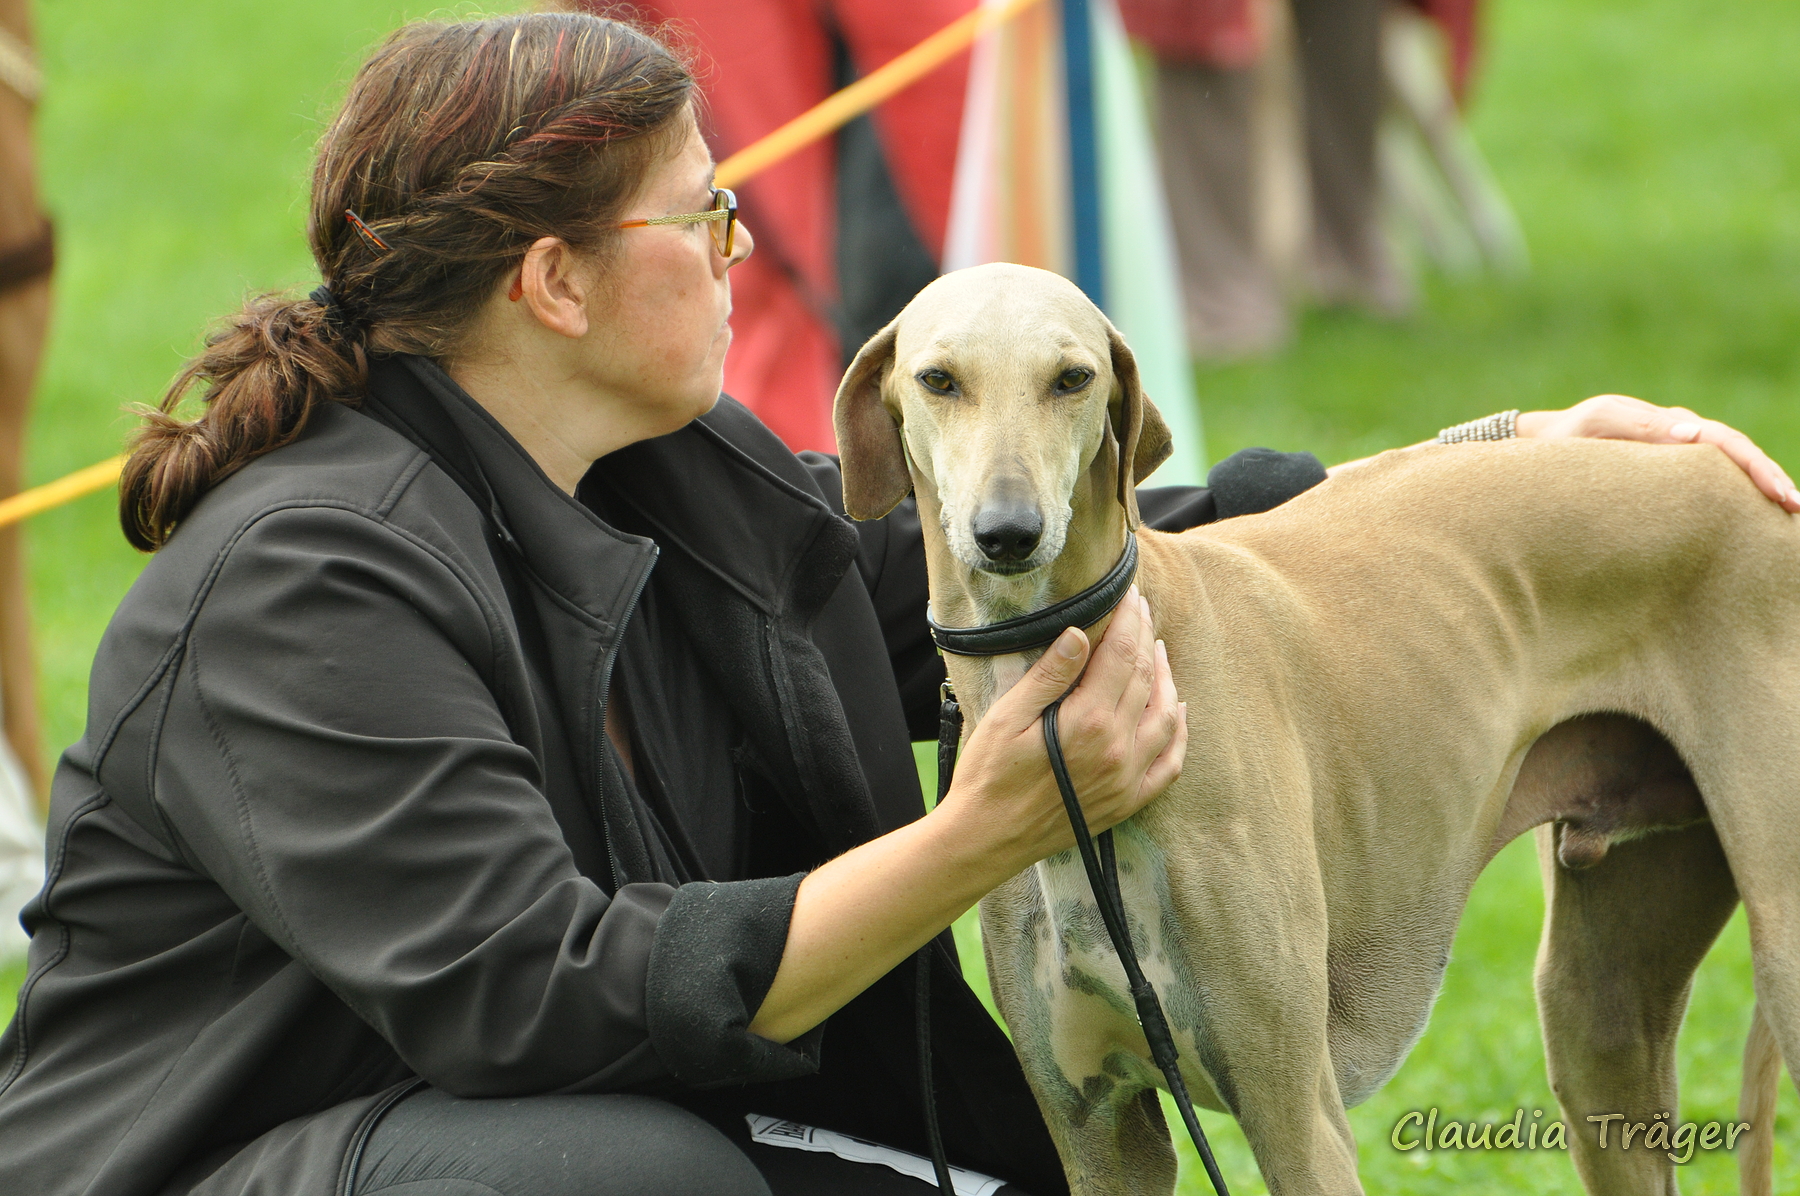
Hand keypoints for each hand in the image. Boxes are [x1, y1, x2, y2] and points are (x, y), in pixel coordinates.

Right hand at [940, 586, 1187, 872]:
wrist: (986, 839)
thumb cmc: (987, 776)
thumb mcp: (1007, 717)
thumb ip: (1049, 675)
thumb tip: (1080, 633)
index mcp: (1086, 721)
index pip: (1121, 655)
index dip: (1129, 620)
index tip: (1131, 595)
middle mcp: (1117, 748)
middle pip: (1146, 679)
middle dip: (1146, 639)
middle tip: (1142, 612)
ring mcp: (1127, 778)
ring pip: (1167, 716)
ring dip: (1167, 679)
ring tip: (1158, 652)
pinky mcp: (1128, 801)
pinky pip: (1170, 764)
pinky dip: (1180, 733)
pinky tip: (1178, 712)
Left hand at [1519, 394, 1799, 513]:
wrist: (1547, 443)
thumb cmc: (1566, 438)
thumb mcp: (1597, 426)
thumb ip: (1639, 428)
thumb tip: (1694, 433)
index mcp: (1666, 424)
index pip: (1723, 442)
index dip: (1753, 465)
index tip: (1776, 493)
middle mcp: (1680, 435)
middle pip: (1736, 453)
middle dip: (1768, 478)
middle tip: (1795, 507)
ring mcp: (1677, 453)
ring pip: (1729, 468)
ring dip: (1759, 487)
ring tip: (1787, 515)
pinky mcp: (1669, 473)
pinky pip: (1710, 480)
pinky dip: (1736, 496)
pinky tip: (1753, 520)